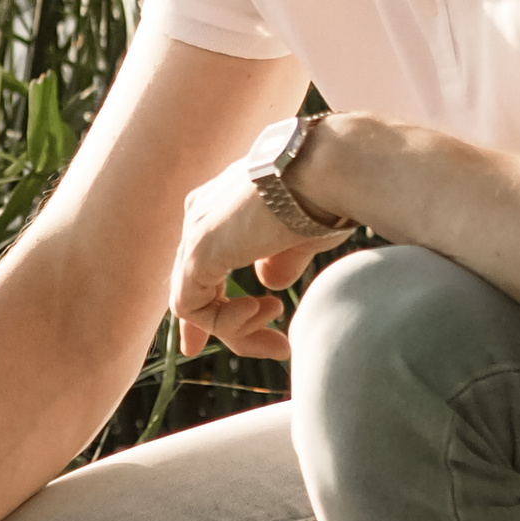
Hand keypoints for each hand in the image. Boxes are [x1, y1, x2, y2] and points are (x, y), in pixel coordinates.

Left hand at [168, 160, 346, 361]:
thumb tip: (269, 283)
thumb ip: (279, 261)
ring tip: (279, 335)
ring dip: (236, 329)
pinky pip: (190, 306)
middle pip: (198, 285)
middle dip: (232, 326)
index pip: (204, 262)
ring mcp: (195, 231)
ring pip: (193, 301)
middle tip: (279, 349)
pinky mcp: (199, 251)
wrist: (329, 171)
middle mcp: (201, 214)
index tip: (250, 325)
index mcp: (222, 205)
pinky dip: (223, 322)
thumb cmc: (327, 196)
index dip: (217, 302)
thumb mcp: (300, 237)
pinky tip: (261, 311)